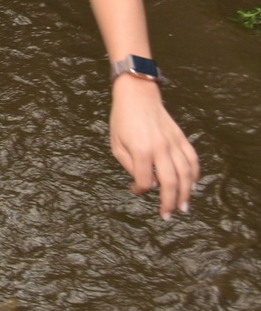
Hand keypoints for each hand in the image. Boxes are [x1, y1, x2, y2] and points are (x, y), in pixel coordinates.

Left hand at [109, 76, 199, 218]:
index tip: (135, 190)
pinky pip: (193, 160)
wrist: (138, 95)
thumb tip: (145, 182)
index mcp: (141, 150)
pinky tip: (193, 185)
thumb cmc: (122, 120)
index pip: (145, 181)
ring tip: (184, 207)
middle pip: (170, 182)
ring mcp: (174, 143)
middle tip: (168, 215)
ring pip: (186, 174)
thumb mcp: (116, 144)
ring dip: (186, 193)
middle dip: (169, 202)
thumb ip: (129, 165)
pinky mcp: (182, 138)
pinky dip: (195, 174)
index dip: (140, 190)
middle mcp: (161, 148)